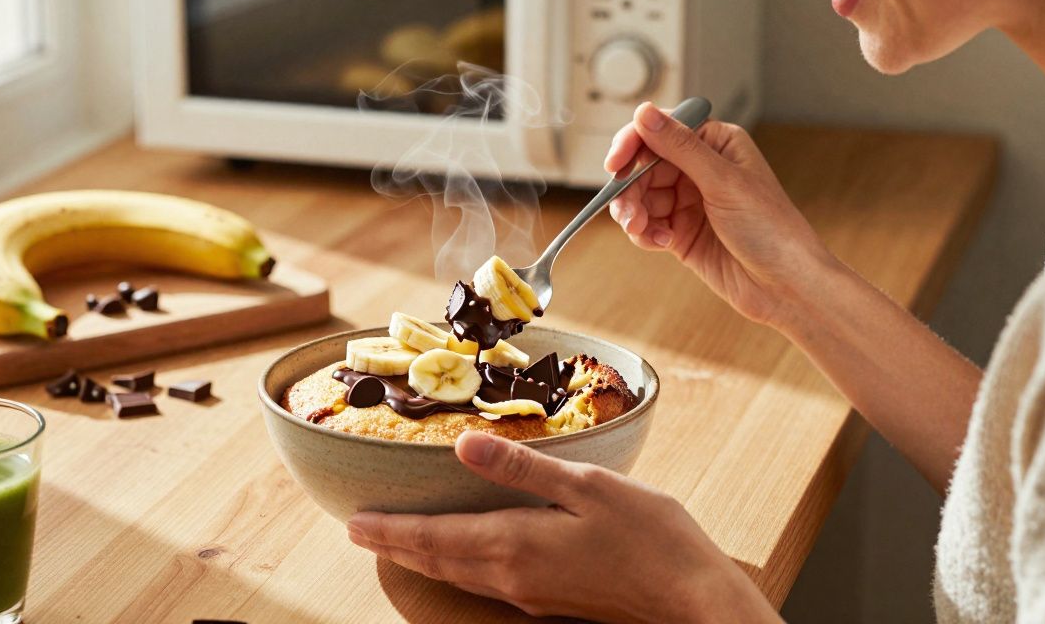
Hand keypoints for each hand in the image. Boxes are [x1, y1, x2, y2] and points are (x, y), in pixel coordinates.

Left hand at [347, 432, 778, 622]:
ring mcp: (531, 594)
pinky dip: (457, 566)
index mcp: (515, 544)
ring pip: (460, 576)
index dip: (391, 529)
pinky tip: (462, 558)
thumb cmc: (649, 535)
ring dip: (423, 558)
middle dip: (397, 545)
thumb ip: (521, 468)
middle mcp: (513, 576)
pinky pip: (486, 582)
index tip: (353, 522)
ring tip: (397, 543)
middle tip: (359, 532)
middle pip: (438, 561)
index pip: (436, 537)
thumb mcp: (587, 486)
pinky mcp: (550, 600)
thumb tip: (463, 445)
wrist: (691, 597)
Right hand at [605, 102, 833, 327]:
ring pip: (640, 197)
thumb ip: (680, 147)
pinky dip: (645, 233)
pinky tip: (661, 243)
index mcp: (716, 144)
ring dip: (634, 213)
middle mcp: (700, 169)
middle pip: (643, 166)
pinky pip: (646, 224)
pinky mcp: (680, 231)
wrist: (785, 286)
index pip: (662, 130)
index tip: (615, 164)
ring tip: (643, 231)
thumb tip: (645, 113)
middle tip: (628, 212)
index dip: (634, 143)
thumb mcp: (724, 182)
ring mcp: (689, 201)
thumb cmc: (772, 230)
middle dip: (630, 189)